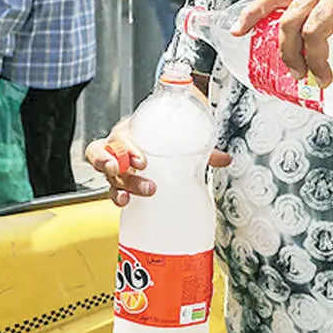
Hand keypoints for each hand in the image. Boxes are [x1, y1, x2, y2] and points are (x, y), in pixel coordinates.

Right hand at [85, 119, 231, 206]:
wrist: (155, 128)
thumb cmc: (159, 130)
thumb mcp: (177, 132)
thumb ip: (200, 145)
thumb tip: (225, 159)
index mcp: (129, 131)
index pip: (120, 137)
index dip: (128, 149)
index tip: (143, 162)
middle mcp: (118, 148)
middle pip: (107, 158)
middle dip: (119, 171)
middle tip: (143, 180)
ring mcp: (117, 167)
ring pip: (107, 177)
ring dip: (118, 187)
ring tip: (127, 197)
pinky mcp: (120, 183)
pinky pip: (112, 191)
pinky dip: (116, 198)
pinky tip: (125, 204)